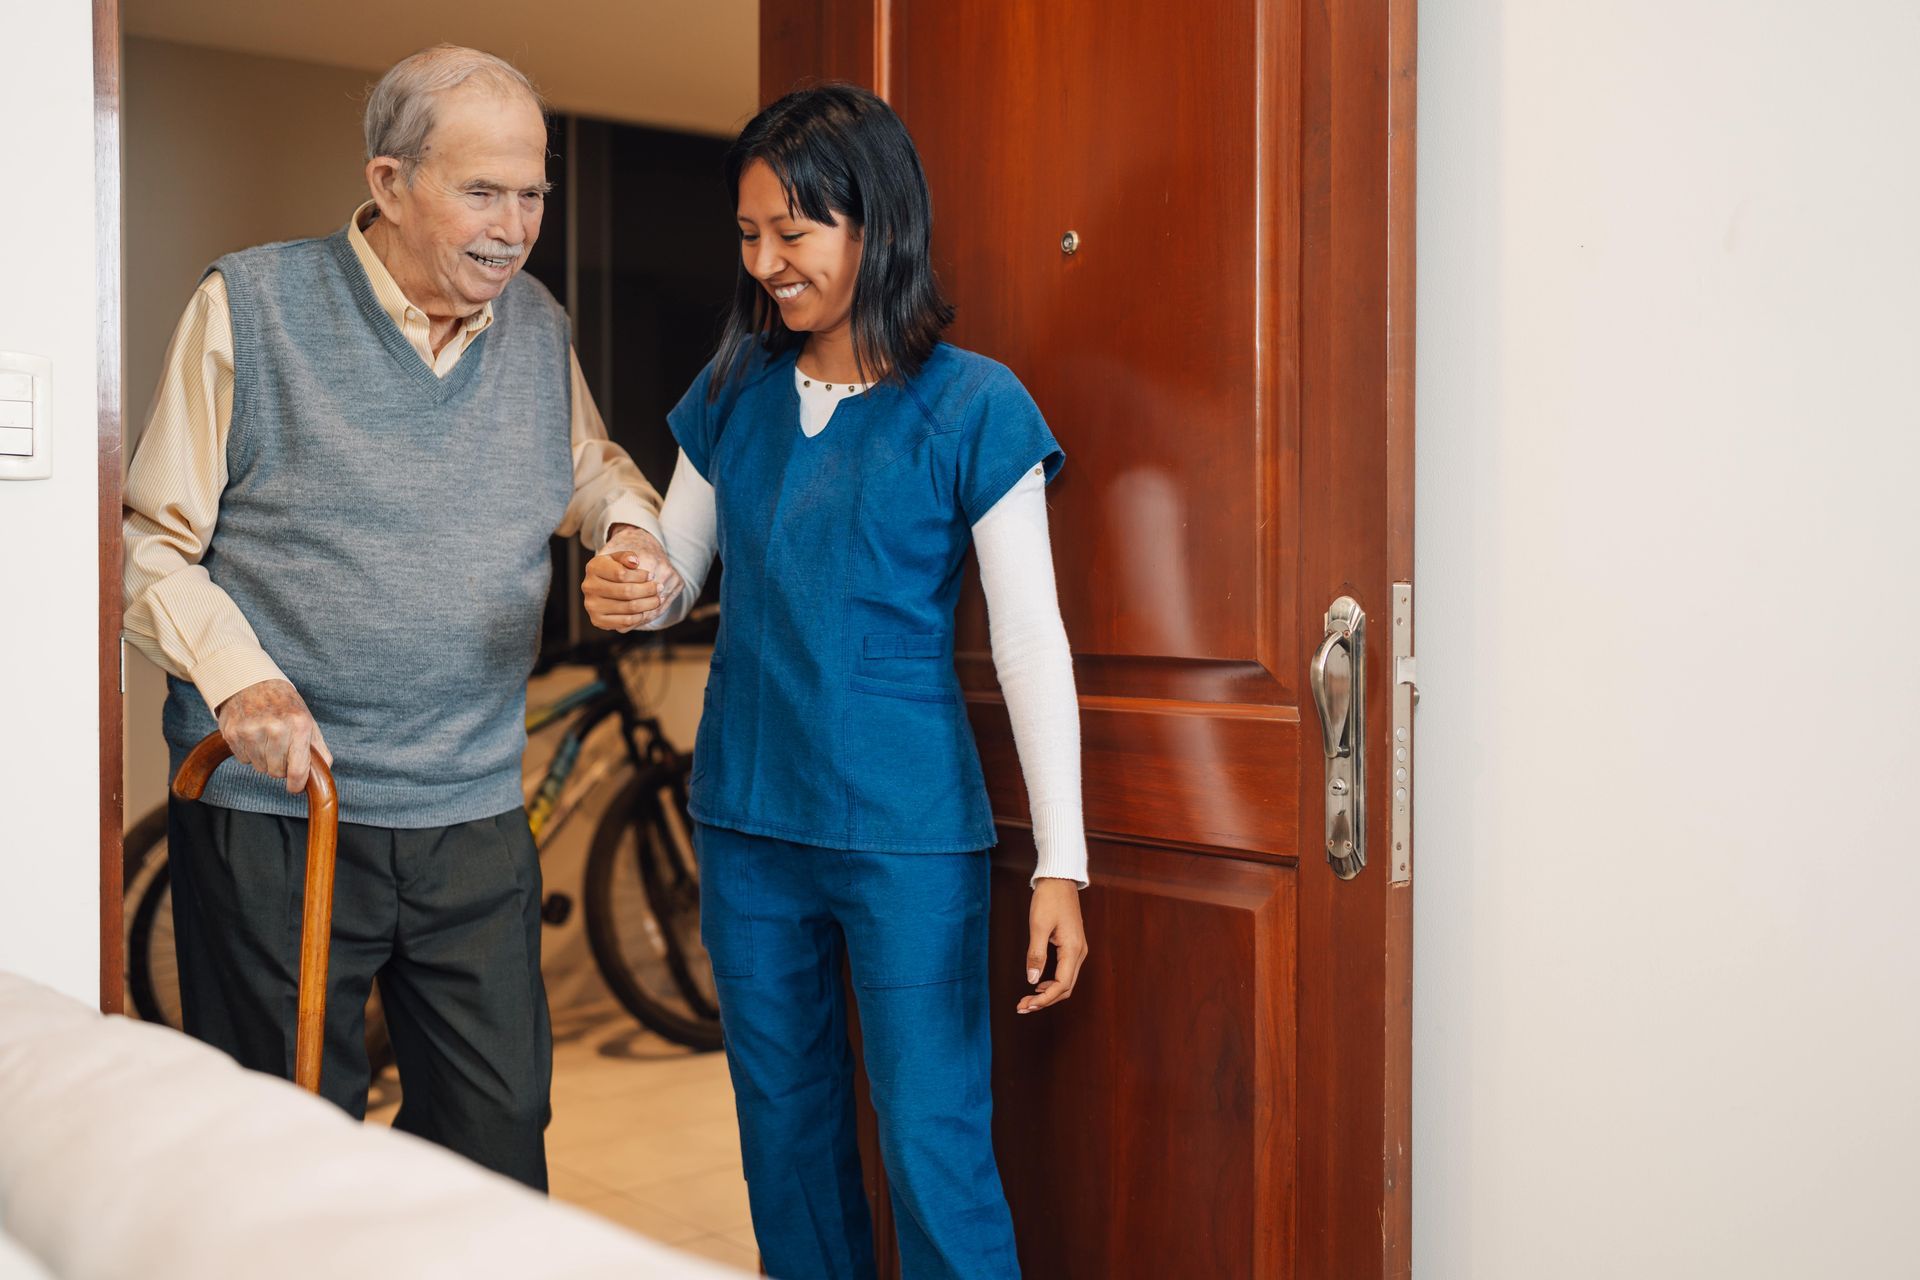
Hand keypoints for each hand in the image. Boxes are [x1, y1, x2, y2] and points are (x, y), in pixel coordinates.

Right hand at [216, 678, 332, 794]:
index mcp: (299, 725)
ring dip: (264, 760)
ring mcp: (251, 731)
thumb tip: (324, 771)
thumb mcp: (307, 720)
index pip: (298, 770)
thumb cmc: (284, 704)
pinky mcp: (233, 733)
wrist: (250, 681)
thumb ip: (318, 748)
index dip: (296, 784)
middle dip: (280, 767)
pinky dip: (249, 753)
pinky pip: (243, 759)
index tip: (294, 787)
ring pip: (260, 768)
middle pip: (277, 772)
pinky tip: (252, 736)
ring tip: (266, 739)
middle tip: (280, 749)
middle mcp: (275, 728)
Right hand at [582, 525, 681, 631]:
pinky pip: (625, 621)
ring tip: (658, 599)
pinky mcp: (597, 620)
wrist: (602, 587)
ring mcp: (592, 605)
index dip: (641, 576)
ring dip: (649, 604)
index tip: (652, 576)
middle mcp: (589, 587)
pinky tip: (645, 610)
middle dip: (648, 590)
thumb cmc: (614, 570)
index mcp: (594, 567)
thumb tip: (634, 562)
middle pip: (627, 592)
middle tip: (660, 588)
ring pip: (629, 607)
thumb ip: (627, 556)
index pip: (621, 574)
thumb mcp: (620, 558)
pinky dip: (639, 617)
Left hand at [1018, 877, 1088, 1013]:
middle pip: (1065, 988)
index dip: (1043, 999)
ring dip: (1048, 993)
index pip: (1061, 985)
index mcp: (1073, 950)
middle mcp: (1079, 953)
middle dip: (1044, 1000)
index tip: (1026, 1004)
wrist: (1059, 879)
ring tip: (1028, 999)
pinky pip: (1065, 972)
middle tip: (1023, 1007)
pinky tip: (1038, 984)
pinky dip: (1052, 982)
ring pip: (1066, 981)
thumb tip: (1032, 980)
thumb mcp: (1038, 926)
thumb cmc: (1049, 899)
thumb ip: (1036, 954)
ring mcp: (1077, 949)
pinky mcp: (1072, 946)